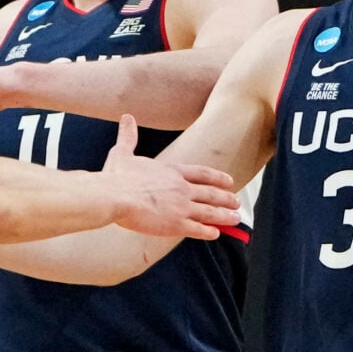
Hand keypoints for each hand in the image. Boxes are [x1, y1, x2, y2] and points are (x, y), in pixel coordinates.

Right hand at [100, 116, 240, 238]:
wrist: (115, 196)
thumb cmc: (116, 176)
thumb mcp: (123, 152)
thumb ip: (128, 136)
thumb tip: (126, 118)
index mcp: (172, 171)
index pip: (202, 174)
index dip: (218, 178)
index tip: (229, 181)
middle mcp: (182, 188)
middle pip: (211, 193)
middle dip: (226, 198)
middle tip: (237, 202)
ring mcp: (181, 207)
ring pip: (210, 212)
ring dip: (225, 216)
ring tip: (235, 218)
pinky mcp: (175, 224)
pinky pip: (198, 229)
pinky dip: (209, 232)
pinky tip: (216, 234)